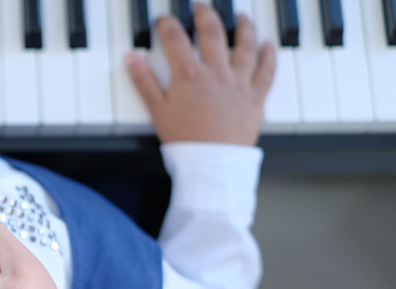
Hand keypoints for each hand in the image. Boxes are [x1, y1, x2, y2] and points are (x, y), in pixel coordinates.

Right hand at [124, 4, 275, 145]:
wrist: (211, 163)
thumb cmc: (184, 141)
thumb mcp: (156, 111)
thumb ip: (144, 82)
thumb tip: (131, 59)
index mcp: (189, 75)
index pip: (176, 39)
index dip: (167, 25)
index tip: (163, 20)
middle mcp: (216, 72)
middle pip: (213, 33)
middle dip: (206, 15)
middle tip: (201, 8)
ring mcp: (238, 83)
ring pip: (244, 46)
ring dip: (243, 27)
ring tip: (240, 17)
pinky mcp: (255, 97)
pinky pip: (266, 71)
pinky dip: (268, 56)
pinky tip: (268, 45)